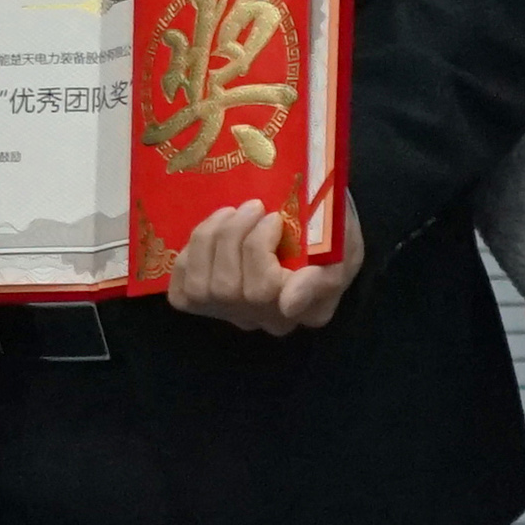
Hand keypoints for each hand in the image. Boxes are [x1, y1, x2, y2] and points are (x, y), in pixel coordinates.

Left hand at [163, 199, 356, 334]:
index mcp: (304, 310)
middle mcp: (266, 319)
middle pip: (227, 289)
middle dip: (232, 236)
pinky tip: (208, 238)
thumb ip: (320, 278)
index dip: (257, 249)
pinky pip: (182, 295)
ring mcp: (236, 314)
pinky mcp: (207, 304)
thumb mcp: (343, 246)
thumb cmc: (330, 230)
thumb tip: (287, 304)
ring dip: (209, 240)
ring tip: (230, 213)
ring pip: (201, 289)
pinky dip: (187, 261)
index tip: (275, 217)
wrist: (314, 219)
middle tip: (252, 205)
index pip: (263, 292)